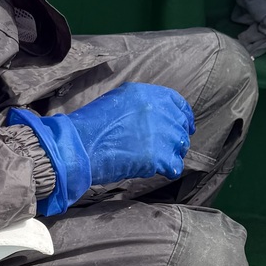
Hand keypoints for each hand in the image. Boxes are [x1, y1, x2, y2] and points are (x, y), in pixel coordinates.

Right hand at [67, 83, 194, 184]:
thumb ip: (139, 106)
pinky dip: (170, 169)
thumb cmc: (91, 124)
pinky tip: (161, 171)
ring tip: (162, 160)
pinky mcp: (159, 157)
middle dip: (176, 137)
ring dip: (173, 153)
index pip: (179, 104)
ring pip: (181, 145)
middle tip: (169, 147)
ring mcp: (162, 134)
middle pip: (181, 126)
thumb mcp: (117, 101)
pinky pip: (175, 166)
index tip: (184, 125)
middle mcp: (160, 111)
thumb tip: (150, 117)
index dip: (183, 117)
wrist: (82, 144)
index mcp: (148, 95)